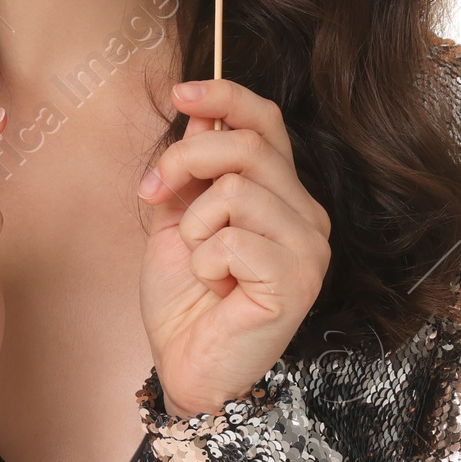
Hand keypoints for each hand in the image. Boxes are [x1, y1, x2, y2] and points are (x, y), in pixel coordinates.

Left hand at [137, 79, 331, 418]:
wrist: (186, 368)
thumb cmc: (185, 302)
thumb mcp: (176, 219)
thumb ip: (190, 171)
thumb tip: (197, 115)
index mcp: (283, 195)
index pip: (267, 123)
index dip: (225, 97)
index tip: (181, 92)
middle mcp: (307, 215)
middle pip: (246, 147)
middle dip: (183, 161)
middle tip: (152, 194)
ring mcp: (308, 248)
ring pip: (238, 190)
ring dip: (194, 224)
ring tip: (197, 260)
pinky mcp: (297, 280)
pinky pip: (233, 238)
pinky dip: (204, 260)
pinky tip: (213, 286)